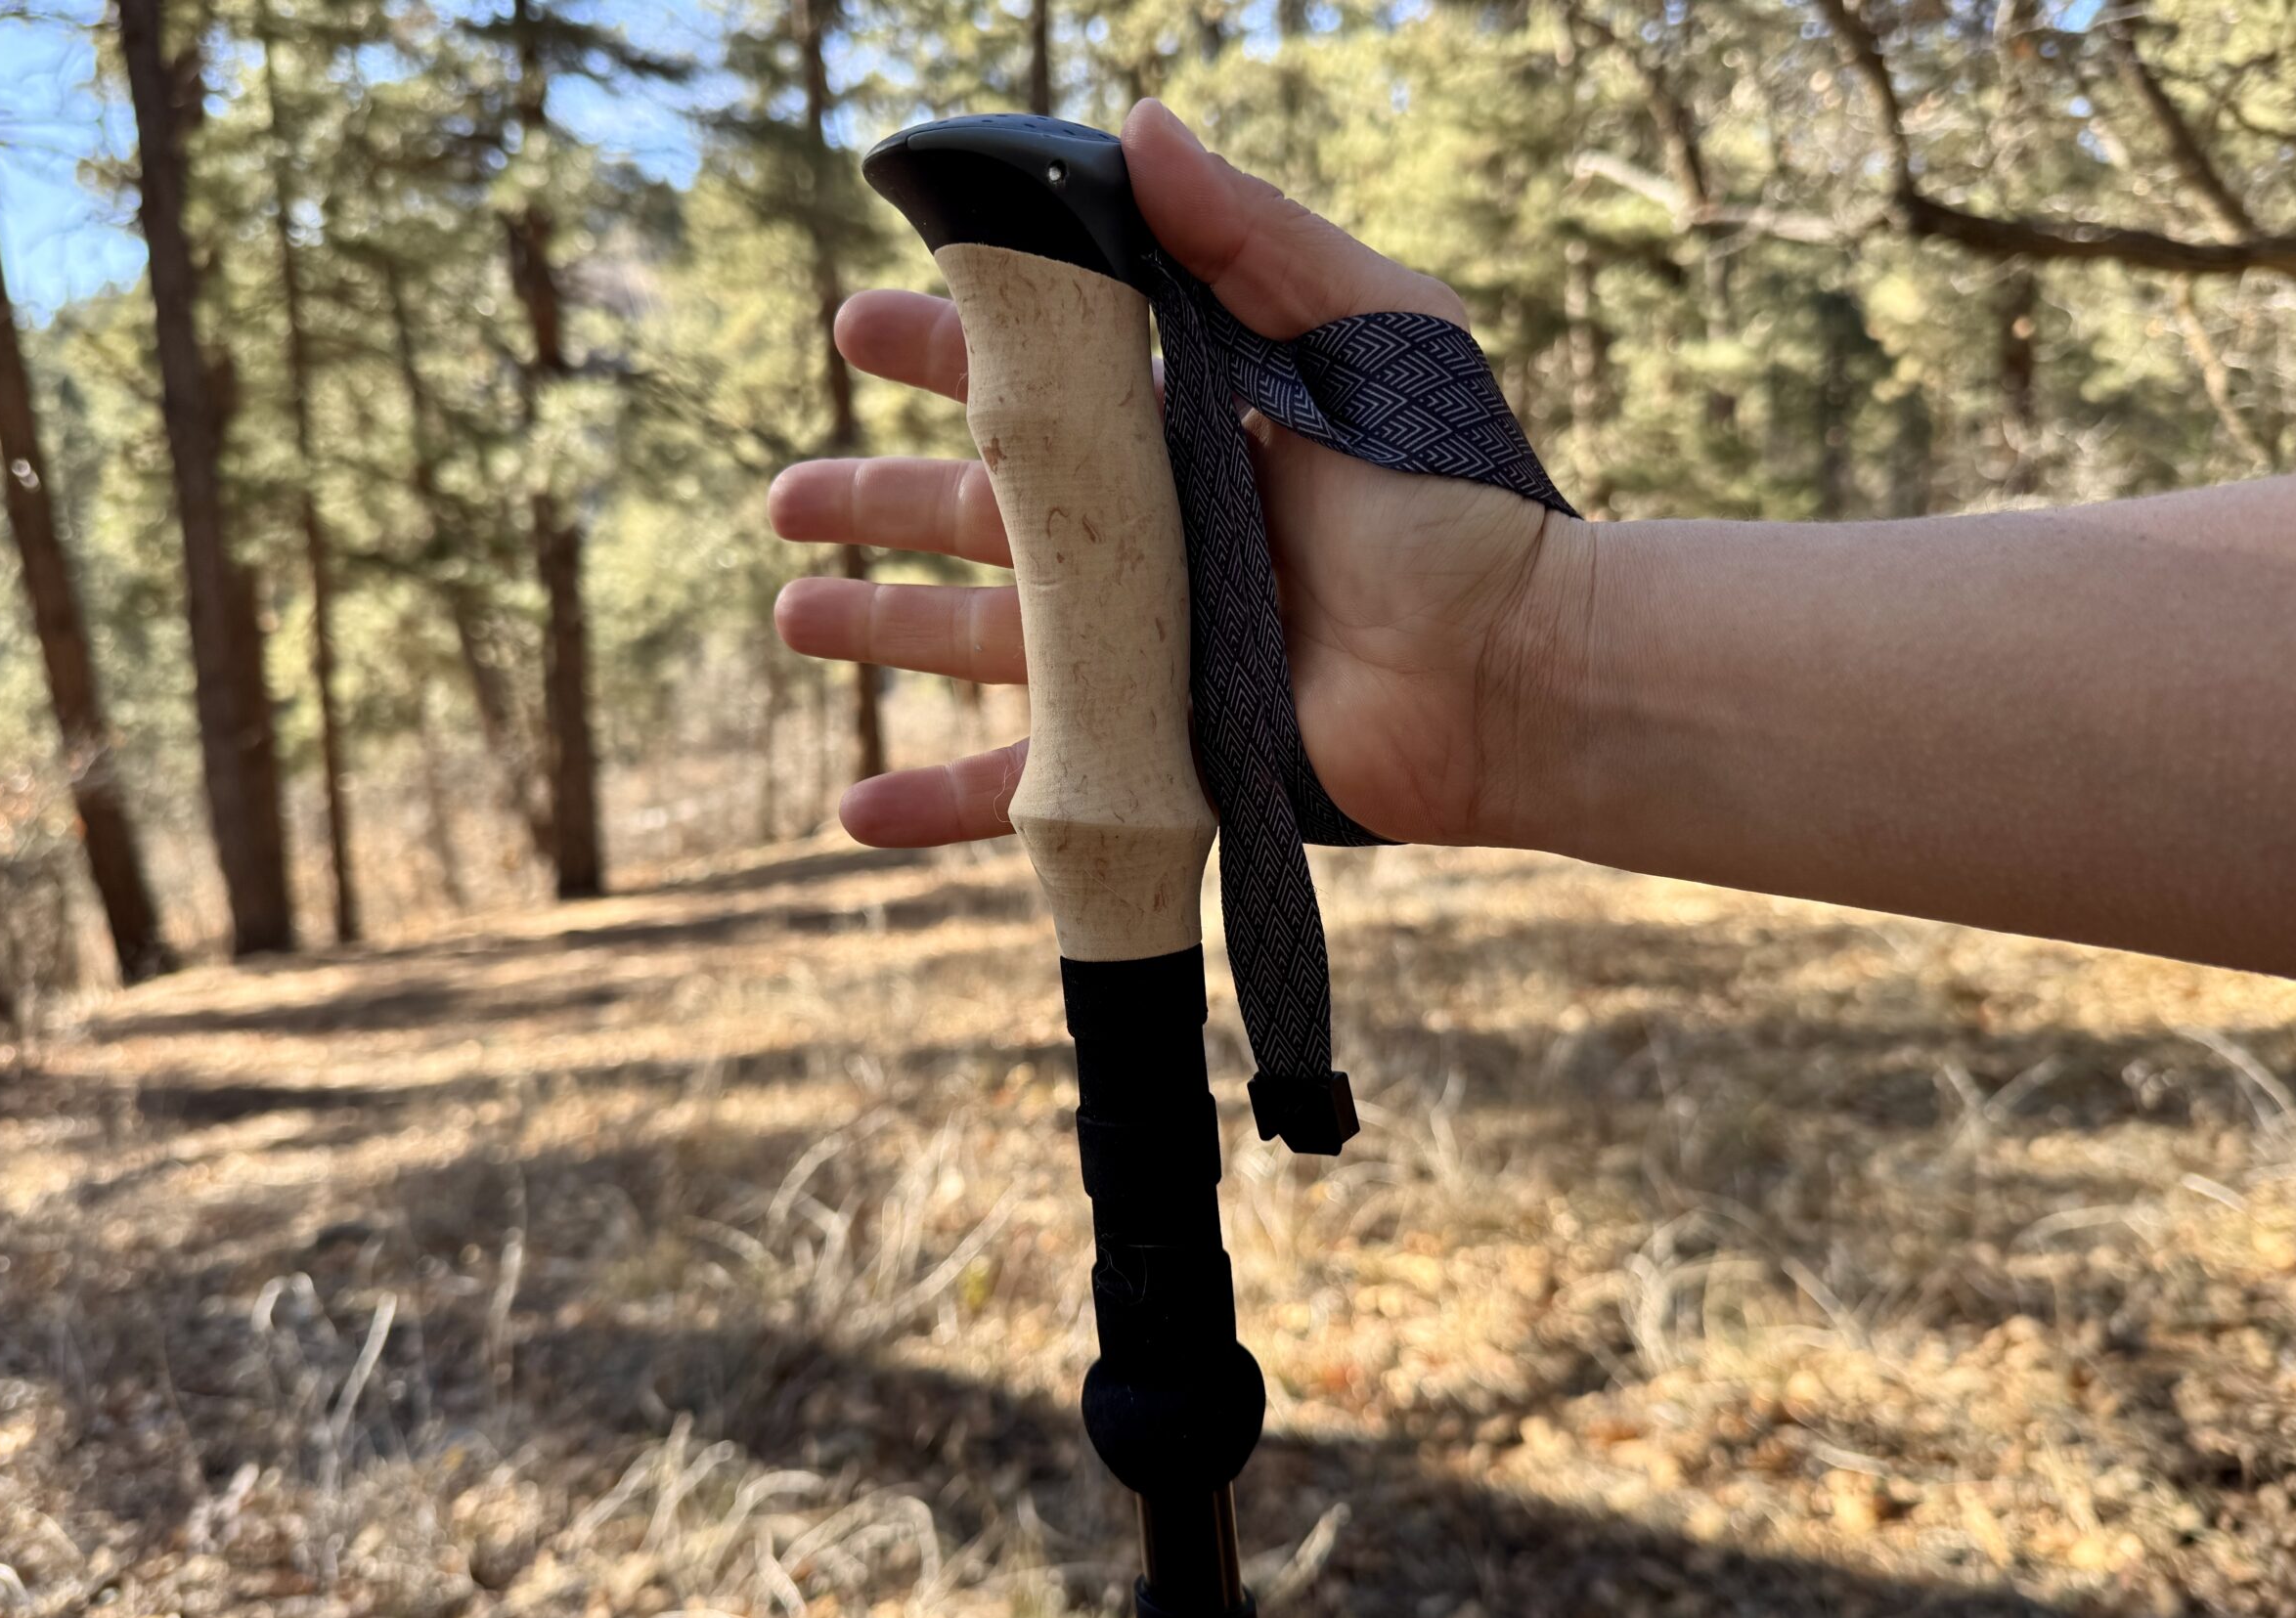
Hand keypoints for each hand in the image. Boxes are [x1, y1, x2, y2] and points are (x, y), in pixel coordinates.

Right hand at [770, 99, 1576, 848]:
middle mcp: (1154, 544)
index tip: (856, 327)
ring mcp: (1148, 656)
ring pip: (982, 643)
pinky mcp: (1157, 756)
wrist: (1512, 670)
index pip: (1039, 388)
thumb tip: (1134, 126)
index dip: (943, 358)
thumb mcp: (1366, 327)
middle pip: (982, 516)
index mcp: (1189, 435)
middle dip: (877, 502)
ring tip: (792, 616)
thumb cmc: (1456, 497)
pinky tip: (857, 814)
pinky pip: (1030, 789)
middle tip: (784, 497)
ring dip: (881, 629)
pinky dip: (941, 807)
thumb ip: (1251, 235)